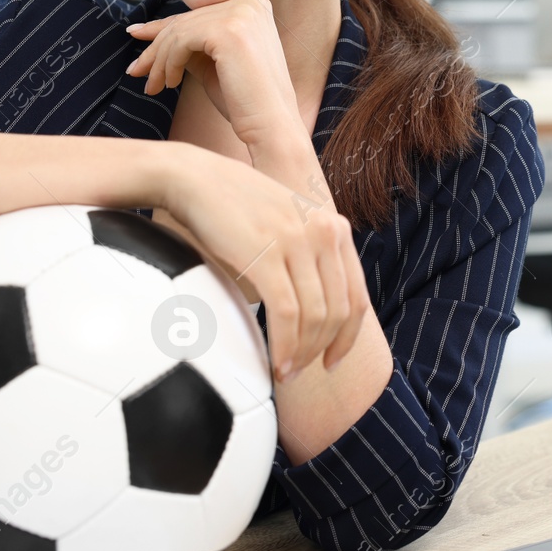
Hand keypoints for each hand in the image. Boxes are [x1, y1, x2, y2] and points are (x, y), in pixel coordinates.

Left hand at [124, 0, 301, 151]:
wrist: (272, 127)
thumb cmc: (245, 102)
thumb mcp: (213, 64)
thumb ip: (191, 43)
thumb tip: (149, 31)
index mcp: (253, 5)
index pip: (197, 15)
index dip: (163, 28)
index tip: (135, 36)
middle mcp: (250, 2)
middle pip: (186, 21)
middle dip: (155, 49)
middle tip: (136, 71)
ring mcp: (241, 13)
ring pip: (179, 31)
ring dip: (160, 61)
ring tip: (153, 86)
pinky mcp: (229, 29)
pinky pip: (181, 40)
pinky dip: (169, 63)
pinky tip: (170, 83)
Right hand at [163, 147, 369, 381]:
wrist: (195, 178)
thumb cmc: (235, 207)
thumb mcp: (287, 224)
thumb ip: (307, 256)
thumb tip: (313, 310)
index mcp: (334, 227)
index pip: (356, 295)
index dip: (349, 336)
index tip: (333, 360)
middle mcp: (324, 232)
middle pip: (339, 311)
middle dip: (323, 351)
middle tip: (302, 372)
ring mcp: (298, 242)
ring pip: (315, 317)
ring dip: (302, 354)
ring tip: (285, 372)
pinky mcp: (268, 255)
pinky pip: (287, 314)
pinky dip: (284, 345)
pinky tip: (275, 362)